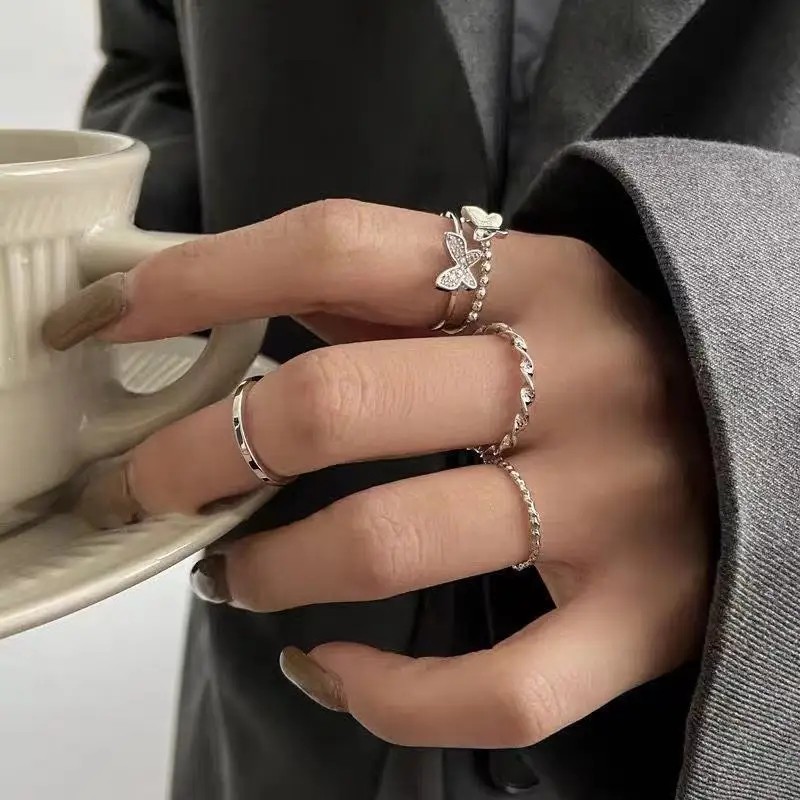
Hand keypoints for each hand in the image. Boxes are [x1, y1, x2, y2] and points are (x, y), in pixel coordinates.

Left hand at [43, 199, 712, 747]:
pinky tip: (330, 672)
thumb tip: (245, 302)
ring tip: (231, 574)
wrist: (769, 421)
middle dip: (195, 453)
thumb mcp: (521, 285)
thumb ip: (393, 291)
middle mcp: (573, 381)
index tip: (115, 314)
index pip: (339, 247)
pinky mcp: (641, 615)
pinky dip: (385, 697)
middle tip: (144, 484)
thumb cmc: (612, 353)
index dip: (207, 276)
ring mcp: (612, 505)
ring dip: (269, 570)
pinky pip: (497, 690)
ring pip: (389, 548)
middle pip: (334, 405)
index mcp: (534, 277)